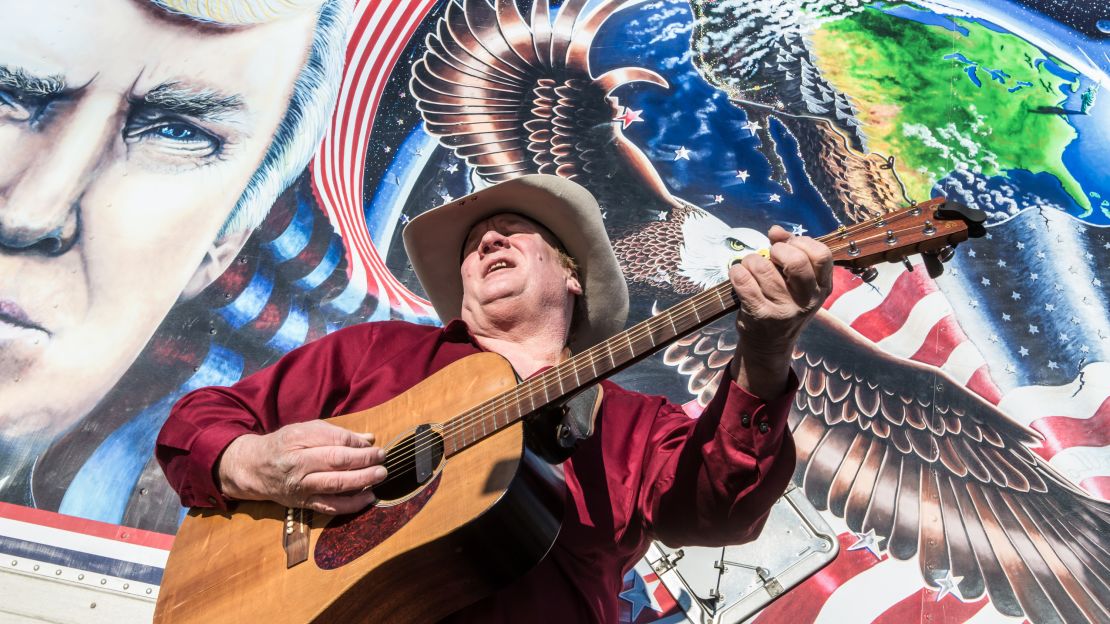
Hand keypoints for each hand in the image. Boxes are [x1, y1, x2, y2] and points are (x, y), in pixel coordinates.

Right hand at [216, 420, 387, 514]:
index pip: (334, 441)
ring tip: (380, 476)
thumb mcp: (305, 430)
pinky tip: (368, 497)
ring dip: (362, 481)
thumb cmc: (284, 445)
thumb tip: (368, 439)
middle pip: (336, 462)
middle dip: (364, 461)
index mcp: (297, 440)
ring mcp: (300, 486)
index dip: (357, 444)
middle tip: (383, 460)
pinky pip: (330, 507)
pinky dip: (351, 504)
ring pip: (335, 486)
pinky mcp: (303, 503)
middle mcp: (298, 464)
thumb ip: (336, 433)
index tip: (374, 445)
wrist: (254, 468)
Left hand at [727, 225, 832, 397]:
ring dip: (751, 261)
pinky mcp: (760, 315)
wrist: (770, 344)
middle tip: (769, 256)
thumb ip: (790, 251)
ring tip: (750, 267)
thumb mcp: (797, 282)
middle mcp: (807, 300)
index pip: (822, 255)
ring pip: (763, 268)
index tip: (787, 246)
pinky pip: (743, 282)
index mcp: (822, 287)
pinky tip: (738, 275)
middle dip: (776, 251)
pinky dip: (736, 272)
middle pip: (796, 261)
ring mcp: (784, 309)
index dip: (801, 242)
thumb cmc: (783, 302)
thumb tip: (775, 231)